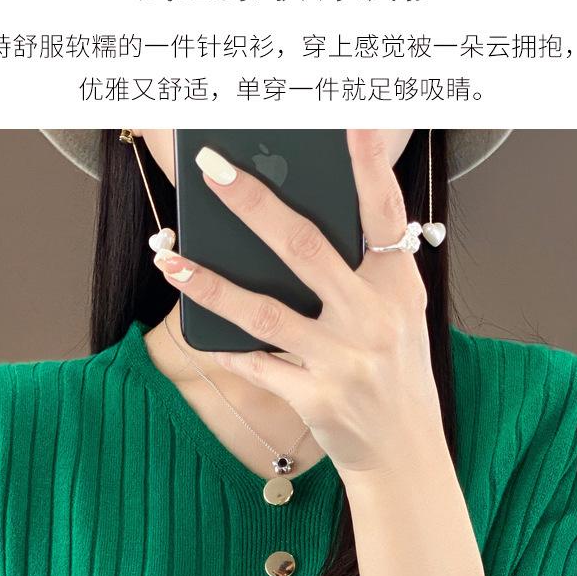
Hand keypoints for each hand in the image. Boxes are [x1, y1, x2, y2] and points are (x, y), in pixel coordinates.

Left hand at [153, 129, 443, 482]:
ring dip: (211, 283)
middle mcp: (374, 319)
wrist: (404, 454)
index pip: (383, 215)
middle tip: (212, 169)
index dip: (369, 167)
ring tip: (171, 257)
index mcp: (399, 287)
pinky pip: (257, 364)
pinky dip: (224, 345)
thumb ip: (367, 269)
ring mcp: (344, 361)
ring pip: (265, 312)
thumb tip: (302, 219)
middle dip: (253, 204)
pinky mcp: (316, 398)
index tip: (351, 121)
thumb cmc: (395, 372)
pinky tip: (193, 324)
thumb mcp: (401, 315)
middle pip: (305, 249)